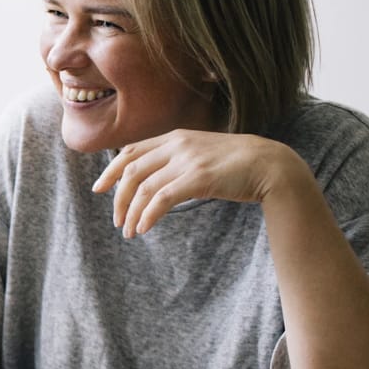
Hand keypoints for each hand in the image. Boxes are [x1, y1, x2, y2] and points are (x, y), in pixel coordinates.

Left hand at [91, 130, 306, 237]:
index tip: (99, 188)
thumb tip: (154, 179)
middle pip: (131, 171)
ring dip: (132, 213)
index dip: (110, 170)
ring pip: (143, 188)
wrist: (270, 164)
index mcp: (174, 137)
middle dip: (119, 199)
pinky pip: (161, 199)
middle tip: (117, 220)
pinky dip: (147, 216)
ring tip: (129, 231)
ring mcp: (187, 160)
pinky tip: (143, 228)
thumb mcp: (201, 153)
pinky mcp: (198, 178)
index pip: (130, 152)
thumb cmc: (236, 164)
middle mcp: (177, 145)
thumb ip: (177, 160)